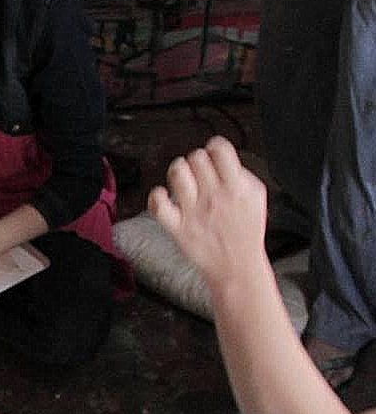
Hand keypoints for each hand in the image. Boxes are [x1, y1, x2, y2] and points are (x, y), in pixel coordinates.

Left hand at [147, 136, 268, 288]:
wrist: (237, 266)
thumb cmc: (245, 232)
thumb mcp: (256, 197)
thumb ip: (241, 174)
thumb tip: (223, 157)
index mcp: (236, 188)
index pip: (220, 150)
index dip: (215, 147)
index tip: (213, 153)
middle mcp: (214, 197)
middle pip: (196, 158)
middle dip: (196, 160)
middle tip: (199, 171)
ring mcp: (194, 212)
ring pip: (177, 173)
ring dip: (177, 171)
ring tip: (182, 179)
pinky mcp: (177, 227)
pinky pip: (158, 205)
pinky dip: (157, 196)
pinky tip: (163, 196)